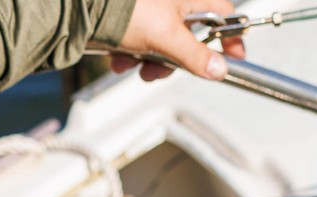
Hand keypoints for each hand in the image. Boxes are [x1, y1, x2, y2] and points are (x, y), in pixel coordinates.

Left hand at [108, 0, 245, 80]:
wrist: (83, 7)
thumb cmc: (126, 9)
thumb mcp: (167, 37)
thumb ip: (196, 56)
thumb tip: (220, 69)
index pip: (224, 14)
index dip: (230, 39)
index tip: (232, 59)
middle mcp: (173, 1)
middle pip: (190, 37)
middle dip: (174, 60)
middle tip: (160, 70)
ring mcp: (153, 9)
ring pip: (165, 44)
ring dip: (150, 61)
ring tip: (133, 64)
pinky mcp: (134, 18)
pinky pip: (143, 41)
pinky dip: (133, 53)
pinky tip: (119, 56)